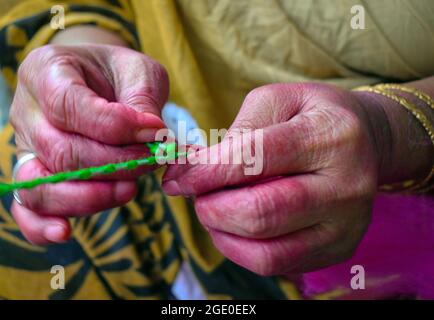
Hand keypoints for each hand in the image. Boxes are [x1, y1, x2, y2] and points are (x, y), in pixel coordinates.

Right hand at [10, 44, 168, 244]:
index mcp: (47, 72)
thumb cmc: (119, 75)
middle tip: (152, 160)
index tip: (155, 132)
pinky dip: (42, 226)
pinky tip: (66, 232)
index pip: (67, 105)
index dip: (114, 125)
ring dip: (90, 196)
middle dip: (113, 164)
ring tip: (130, 190)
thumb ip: (142, 100)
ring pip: (40, 186)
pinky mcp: (34, 178)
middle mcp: (28, 112)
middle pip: (60, 151)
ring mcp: (26, 148)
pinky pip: (26, 209)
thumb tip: (152, 135)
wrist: (101, 83)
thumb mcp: (139, 72)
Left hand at [163, 83, 384, 274]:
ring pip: (268, 253)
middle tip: (195, 194)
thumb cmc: (313, 116)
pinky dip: (241, 250)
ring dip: (223, 234)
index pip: (256, 160)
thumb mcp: (276, 101)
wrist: (366, 141)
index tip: (174, 178)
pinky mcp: (338, 249)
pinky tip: (234, 226)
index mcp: (331, 137)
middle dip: (211, 207)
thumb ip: (237, 132)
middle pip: (261, 214)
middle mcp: (346, 187)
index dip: (205, 173)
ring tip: (213, 210)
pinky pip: (277, 265)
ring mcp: (346, 225)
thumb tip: (194, 171)